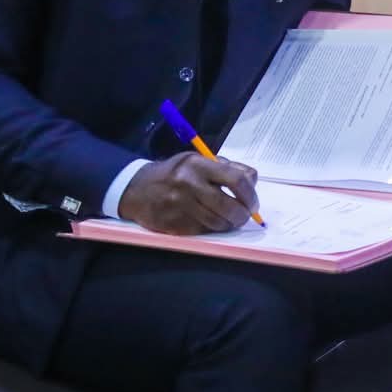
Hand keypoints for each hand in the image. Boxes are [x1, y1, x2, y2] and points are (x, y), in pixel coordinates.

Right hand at [118, 152, 259, 234]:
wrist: (137, 188)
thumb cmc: (176, 173)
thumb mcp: (199, 160)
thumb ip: (228, 167)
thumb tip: (253, 182)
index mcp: (198, 164)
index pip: (236, 180)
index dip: (251, 195)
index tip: (254, 203)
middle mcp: (188, 183)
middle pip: (229, 206)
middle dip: (243, 215)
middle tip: (245, 216)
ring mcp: (180, 205)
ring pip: (218, 223)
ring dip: (228, 224)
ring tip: (228, 219)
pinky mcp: (173, 223)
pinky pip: (203, 230)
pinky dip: (211, 228)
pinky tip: (208, 221)